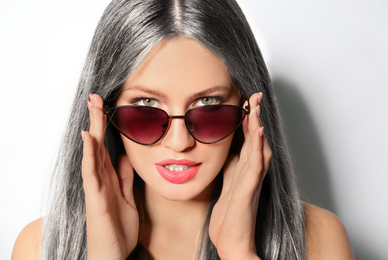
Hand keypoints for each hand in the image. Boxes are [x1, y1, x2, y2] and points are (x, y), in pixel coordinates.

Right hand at [81, 94, 138, 259]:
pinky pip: (92, 173)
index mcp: (110, 177)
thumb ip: (125, 178)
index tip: (106, 105)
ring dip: (93, 129)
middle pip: (98, 143)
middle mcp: (101, 178)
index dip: (106, 126)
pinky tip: (89, 138)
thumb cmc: (119, 228)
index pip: (106, 146)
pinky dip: (89, 154)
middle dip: (97, 119)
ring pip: (93, 152)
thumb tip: (126, 157)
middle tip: (96, 97)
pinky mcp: (96, 198)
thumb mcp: (128, 197)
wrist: (113, 254)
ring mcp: (97, 187)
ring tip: (92, 107)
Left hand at [209, 93, 270, 259]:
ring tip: (256, 106)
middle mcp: (251, 173)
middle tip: (256, 96)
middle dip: (256, 117)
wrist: (231, 241)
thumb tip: (229, 152)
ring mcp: (251, 182)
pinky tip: (259, 133)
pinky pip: (255, 166)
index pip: (248, 141)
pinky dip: (257, 148)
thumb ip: (231, 168)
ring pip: (258, 148)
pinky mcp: (247, 191)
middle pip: (256, 140)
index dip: (249, 121)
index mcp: (244, 171)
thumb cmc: (229, 217)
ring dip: (257, 127)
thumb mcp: (227, 185)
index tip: (246, 102)